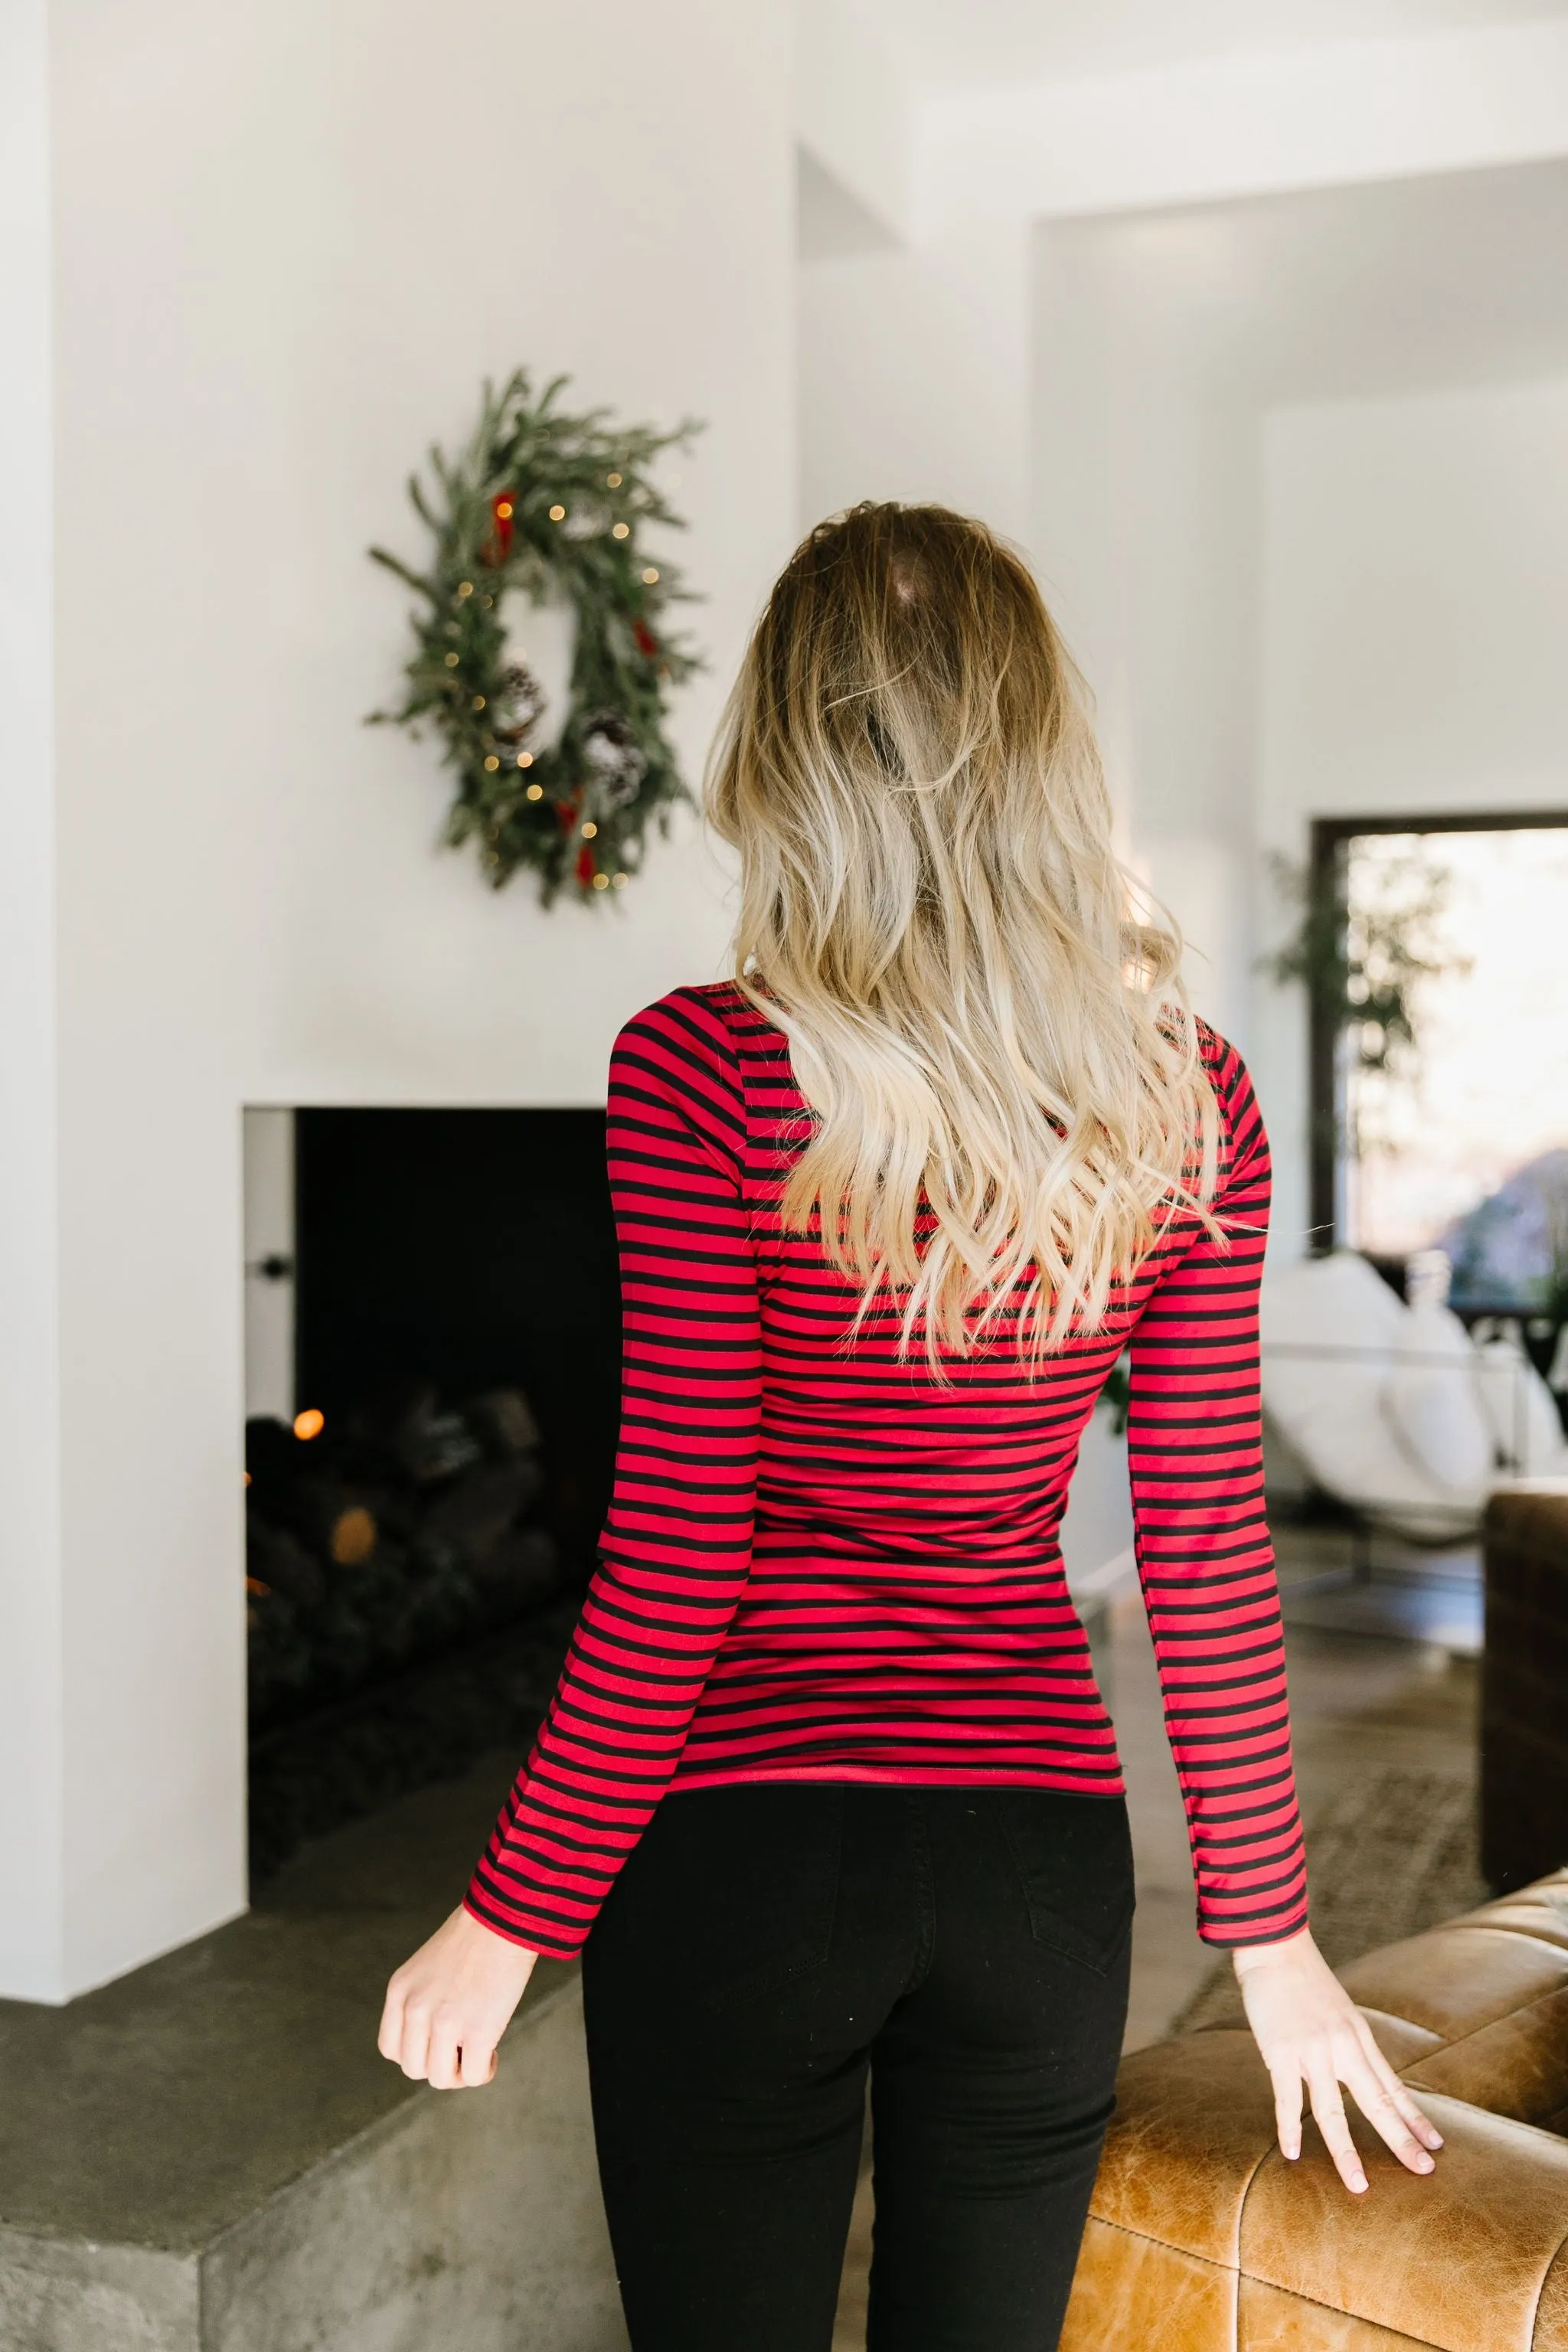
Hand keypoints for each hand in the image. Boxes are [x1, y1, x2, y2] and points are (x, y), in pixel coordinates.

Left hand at [377, 1905, 538, 2089]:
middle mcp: (415, 2010)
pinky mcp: (477, 2031)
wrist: (503, 1917)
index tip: (438, 2043)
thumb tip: (435, 2041)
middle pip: (414, 2068)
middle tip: (462, 2048)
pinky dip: (483, 2072)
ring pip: (441, 2078)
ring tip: (478, 2052)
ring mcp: (444, 2023)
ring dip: (460, 2073)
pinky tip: (492, 2053)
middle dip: (439, 2065)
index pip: (391, 2048)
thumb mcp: (427, 1967)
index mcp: (400, 1991)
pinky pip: (472, 2076)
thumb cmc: (475, 1936)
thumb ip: (422, 1999)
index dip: (416, 2054)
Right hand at [1233, 1926, 1443, 2193]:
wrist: (1275, 1945)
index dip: (1415, 2118)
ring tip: (1357, 2185)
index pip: (1393, 2086)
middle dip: (1400, 2140)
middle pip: (1376, 2102)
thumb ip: (1348, 2042)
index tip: (1435, 2146)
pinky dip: (1289, 2127)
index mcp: (1359, 2038)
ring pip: (1332, 2111)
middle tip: (1424, 2171)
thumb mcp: (1340, 2010)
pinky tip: (1292, 2152)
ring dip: (1345, 2151)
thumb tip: (1359, 2072)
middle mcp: (1343, 2047)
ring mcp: (1312, 2050)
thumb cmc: (1304, 1978)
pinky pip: (1287, 2097)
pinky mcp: (1280, 2050)